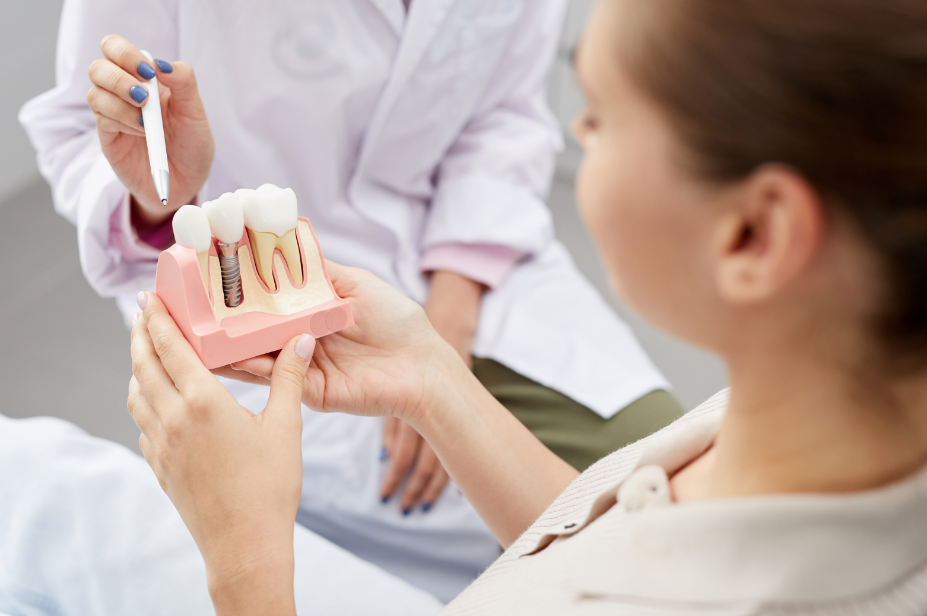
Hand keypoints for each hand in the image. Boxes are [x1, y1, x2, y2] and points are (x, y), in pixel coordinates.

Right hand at [87, 35, 213, 227]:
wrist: (187, 182)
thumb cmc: (191, 144)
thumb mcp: (195, 112)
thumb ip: (183, 82)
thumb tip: (160, 64)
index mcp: (144, 78)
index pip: (115, 48)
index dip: (125, 53)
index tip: (149, 72)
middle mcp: (123, 93)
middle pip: (98, 68)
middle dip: (118, 78)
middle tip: (144, 96)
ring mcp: (113, 115)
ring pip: (95, 94)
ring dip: (121, 104)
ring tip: (147, 122)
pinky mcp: (108, 138)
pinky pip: (101, 120)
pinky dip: (122, 122)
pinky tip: (142, 132)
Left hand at [128, 292, 311, 614]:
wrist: (244, 545)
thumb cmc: (269, 488)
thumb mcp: (286, 428)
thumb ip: (289, 379)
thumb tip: (302, 340)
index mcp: (203, 403)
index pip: (170, 348)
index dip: (157, 319)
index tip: (148, 297)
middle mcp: (173, 419)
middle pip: (143, 366)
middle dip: (140, 336)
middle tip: (141, 314)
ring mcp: (160, 445)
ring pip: (136, 395)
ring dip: (137, 368)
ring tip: (146, 354)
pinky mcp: (159, 467)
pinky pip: (142, 424)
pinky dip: (144, 402)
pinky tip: (159, 404)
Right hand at [217, 262, 576, 548]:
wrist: (422, 365)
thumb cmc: (397, 322)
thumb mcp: (355, 284)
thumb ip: (318, 271)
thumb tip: (283, 245)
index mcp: (309, 314)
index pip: (263, 303)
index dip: (236, 293)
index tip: (204, 279)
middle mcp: (299, 339)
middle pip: (251, 332)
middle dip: (219, 323)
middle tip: (183, 311)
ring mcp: (300, 366)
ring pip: (254, 357)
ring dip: (225, 347)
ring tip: (193, 334)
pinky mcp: (307, 390)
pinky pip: (274, 379)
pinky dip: (249, 367)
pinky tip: (227, 355)